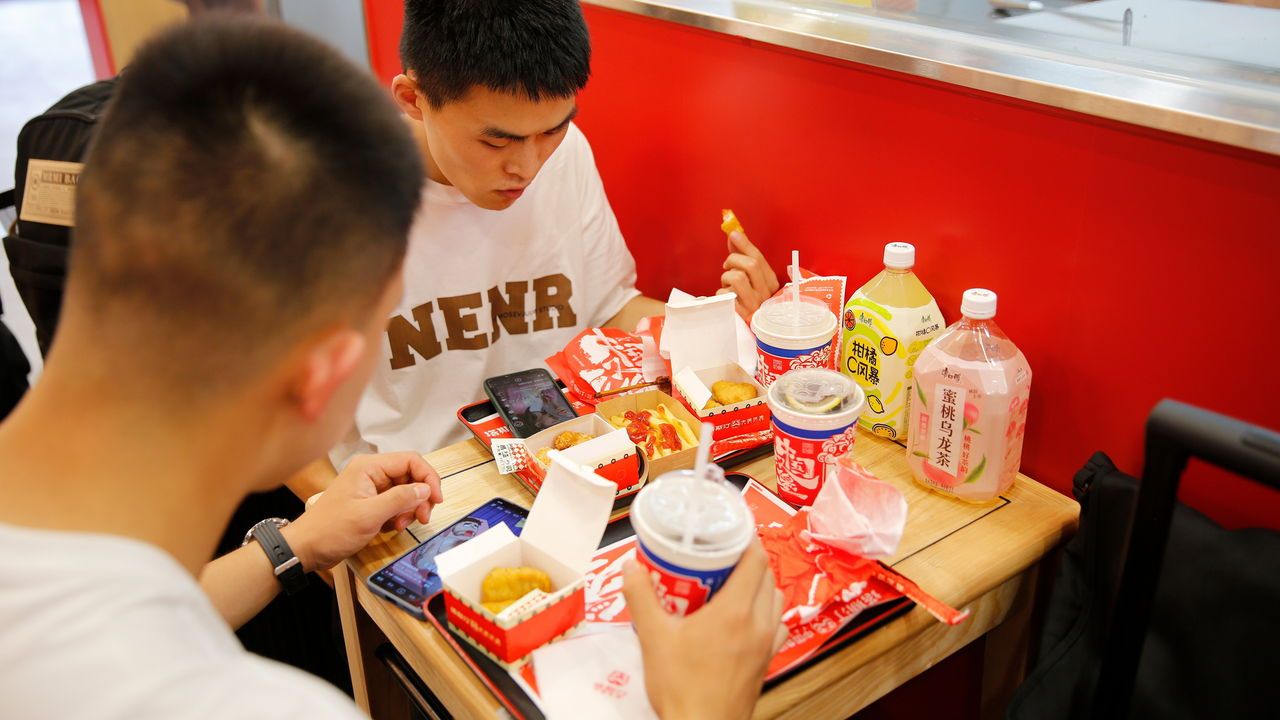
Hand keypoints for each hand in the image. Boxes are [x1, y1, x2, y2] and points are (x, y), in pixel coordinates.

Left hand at [284, 452, 442, 570]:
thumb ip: (400, 499)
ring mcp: (371, 488)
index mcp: (369, 467)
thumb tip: (425, 489)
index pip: (411, 460)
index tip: (436, 499)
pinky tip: (391, 527)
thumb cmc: (330, 530)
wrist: (306, 549)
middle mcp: (372, 473)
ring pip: (406, 492)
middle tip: (422, 517)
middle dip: (420, 497)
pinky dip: (400, 515)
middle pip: (411, 476)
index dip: (428, 478)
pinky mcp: (371, 503)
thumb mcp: (369, 515)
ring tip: (399, 525)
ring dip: (410, 509)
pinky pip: (396, 504)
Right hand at [624, 541, 785, 719]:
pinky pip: (776, 626)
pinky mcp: (766, 662)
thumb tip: (630, 567)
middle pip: (766, 577)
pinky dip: (765, 613)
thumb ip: (641, 597)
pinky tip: (744, 620)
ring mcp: (767, 644)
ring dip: (760, 586)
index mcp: (735, 611)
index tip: (731, 529)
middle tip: (720, 557)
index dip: (747, 538)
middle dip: (747, 560)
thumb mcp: (653, 637)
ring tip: (730, 585)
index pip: (756, 560)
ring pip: (775, 600)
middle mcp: (759, 624)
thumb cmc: (682, 687)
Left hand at [717, 230, 778, 320]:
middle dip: (734, 260)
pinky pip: (724, 295)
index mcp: (771, 283)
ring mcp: (753, 305)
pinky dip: (720, 293)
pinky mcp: (740, 315)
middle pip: (750, 265)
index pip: (759, 258)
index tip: (733, 233)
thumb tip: (734, 234)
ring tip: (727, 285)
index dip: (745, 244)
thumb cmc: (748, 300)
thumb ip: (743, 256)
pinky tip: (725, 299)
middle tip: (727, 266)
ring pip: (737, 278)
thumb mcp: (750, 279)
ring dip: (726, 278)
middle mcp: (765, 294)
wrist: (748, 330)